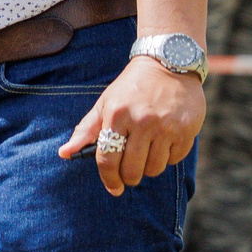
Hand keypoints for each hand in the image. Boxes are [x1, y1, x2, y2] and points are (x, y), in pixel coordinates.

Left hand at [58, 58, 205, 196]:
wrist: (169, 63)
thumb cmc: (132, 87)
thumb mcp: (106, 103)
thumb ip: (86, 130)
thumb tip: (64, 153)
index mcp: (117, 114)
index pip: (108, 158)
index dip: (109, 179)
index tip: (113, 187)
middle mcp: (142, 121)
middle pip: (132, 170)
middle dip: (128, 178)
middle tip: (129, 174)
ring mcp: (166, 126)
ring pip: (154, 168)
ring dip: (148, 168)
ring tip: (146, 154)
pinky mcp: (186, 129)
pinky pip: (174, 159)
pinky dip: (168, 158)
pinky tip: (164, 144)